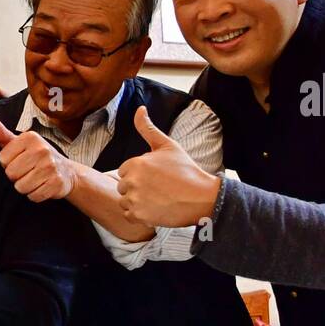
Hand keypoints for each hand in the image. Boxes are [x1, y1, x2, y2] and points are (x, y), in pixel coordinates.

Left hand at [0, 119, 75, 201]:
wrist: (66, 171)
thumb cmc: (39, 156)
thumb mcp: (21, 144)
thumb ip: (3, 136)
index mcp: (30, 138)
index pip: (3, 158)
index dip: (8, 163)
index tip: (20, 160)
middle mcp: (41, 150)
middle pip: (11, 173)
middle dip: (16, 176)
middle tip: (28, 171)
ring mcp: (50, 166)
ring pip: (21, 187)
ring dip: (25, 186)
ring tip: (35, 178)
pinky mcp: (56, 183)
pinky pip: (34, 196)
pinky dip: (35, 194)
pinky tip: (42, 185)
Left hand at [116, 106, 219, 226]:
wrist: (201, 197)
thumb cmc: (186, 170)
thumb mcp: (167, 145)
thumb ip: (148, 128)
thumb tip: (139, 109)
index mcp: (136, 163)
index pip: (125, 170)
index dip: (140, 174)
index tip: (156, 177)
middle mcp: (132, 181)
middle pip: (123, 186)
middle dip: (137, 188)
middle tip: (158, 188)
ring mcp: (134, 200)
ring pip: (125, 201)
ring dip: (137, 202)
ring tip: (157, 199)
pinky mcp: (139, 216)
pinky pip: (129, 216)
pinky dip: (140, 215)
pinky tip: (155, 209)